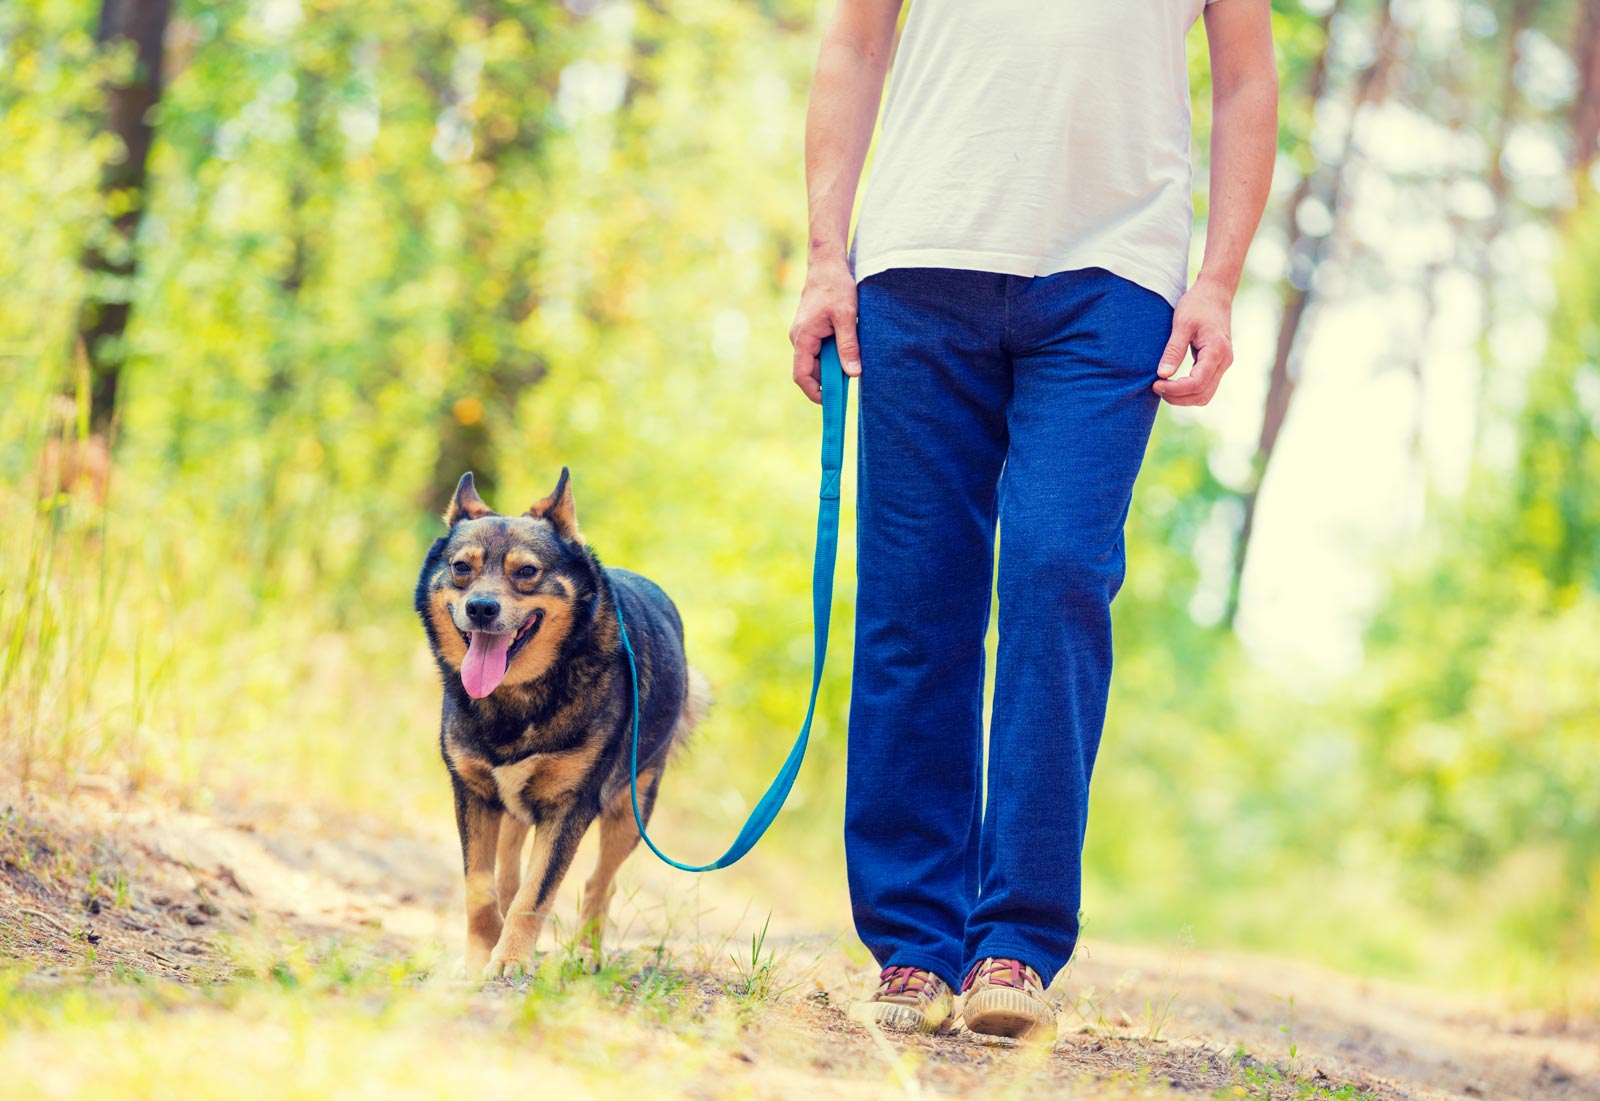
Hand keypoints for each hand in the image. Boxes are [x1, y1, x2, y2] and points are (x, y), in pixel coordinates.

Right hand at [789, 257, 862, 403]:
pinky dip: (833, 356)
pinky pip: (819, 351)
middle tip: (851, 381)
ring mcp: (803, 335)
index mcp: (803, 337)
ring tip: (852, 361)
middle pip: (810, 371)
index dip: (814, 392)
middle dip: (828, 380)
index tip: (831, 402)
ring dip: (833, 366)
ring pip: (816, 361)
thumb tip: (854, 373)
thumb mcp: (847, 316)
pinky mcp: (811, 330)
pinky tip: (848, 349)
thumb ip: (849, 345)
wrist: (827, 264)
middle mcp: (799, 338)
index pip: (801, 375)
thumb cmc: (836, 287)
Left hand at [1153, 277, 1233, 406]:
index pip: (1197, 383)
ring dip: (1183, 397)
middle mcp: (1224, 361)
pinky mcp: (1217, 364)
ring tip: (1162, 386)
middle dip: (1177, 397)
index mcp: (1217, 350)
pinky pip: (1205, 386)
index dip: (1175, 390)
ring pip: (1205, 395)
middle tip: (1156, 387)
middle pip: (1202, 395)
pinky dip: (1188, 391)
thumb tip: (1162, 375)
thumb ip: (1173, 350)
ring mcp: (1223, 364)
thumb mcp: (1181, 324)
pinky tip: (1172, 383)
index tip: (1156, 383)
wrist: (1215, 293)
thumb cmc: (1197, 304)